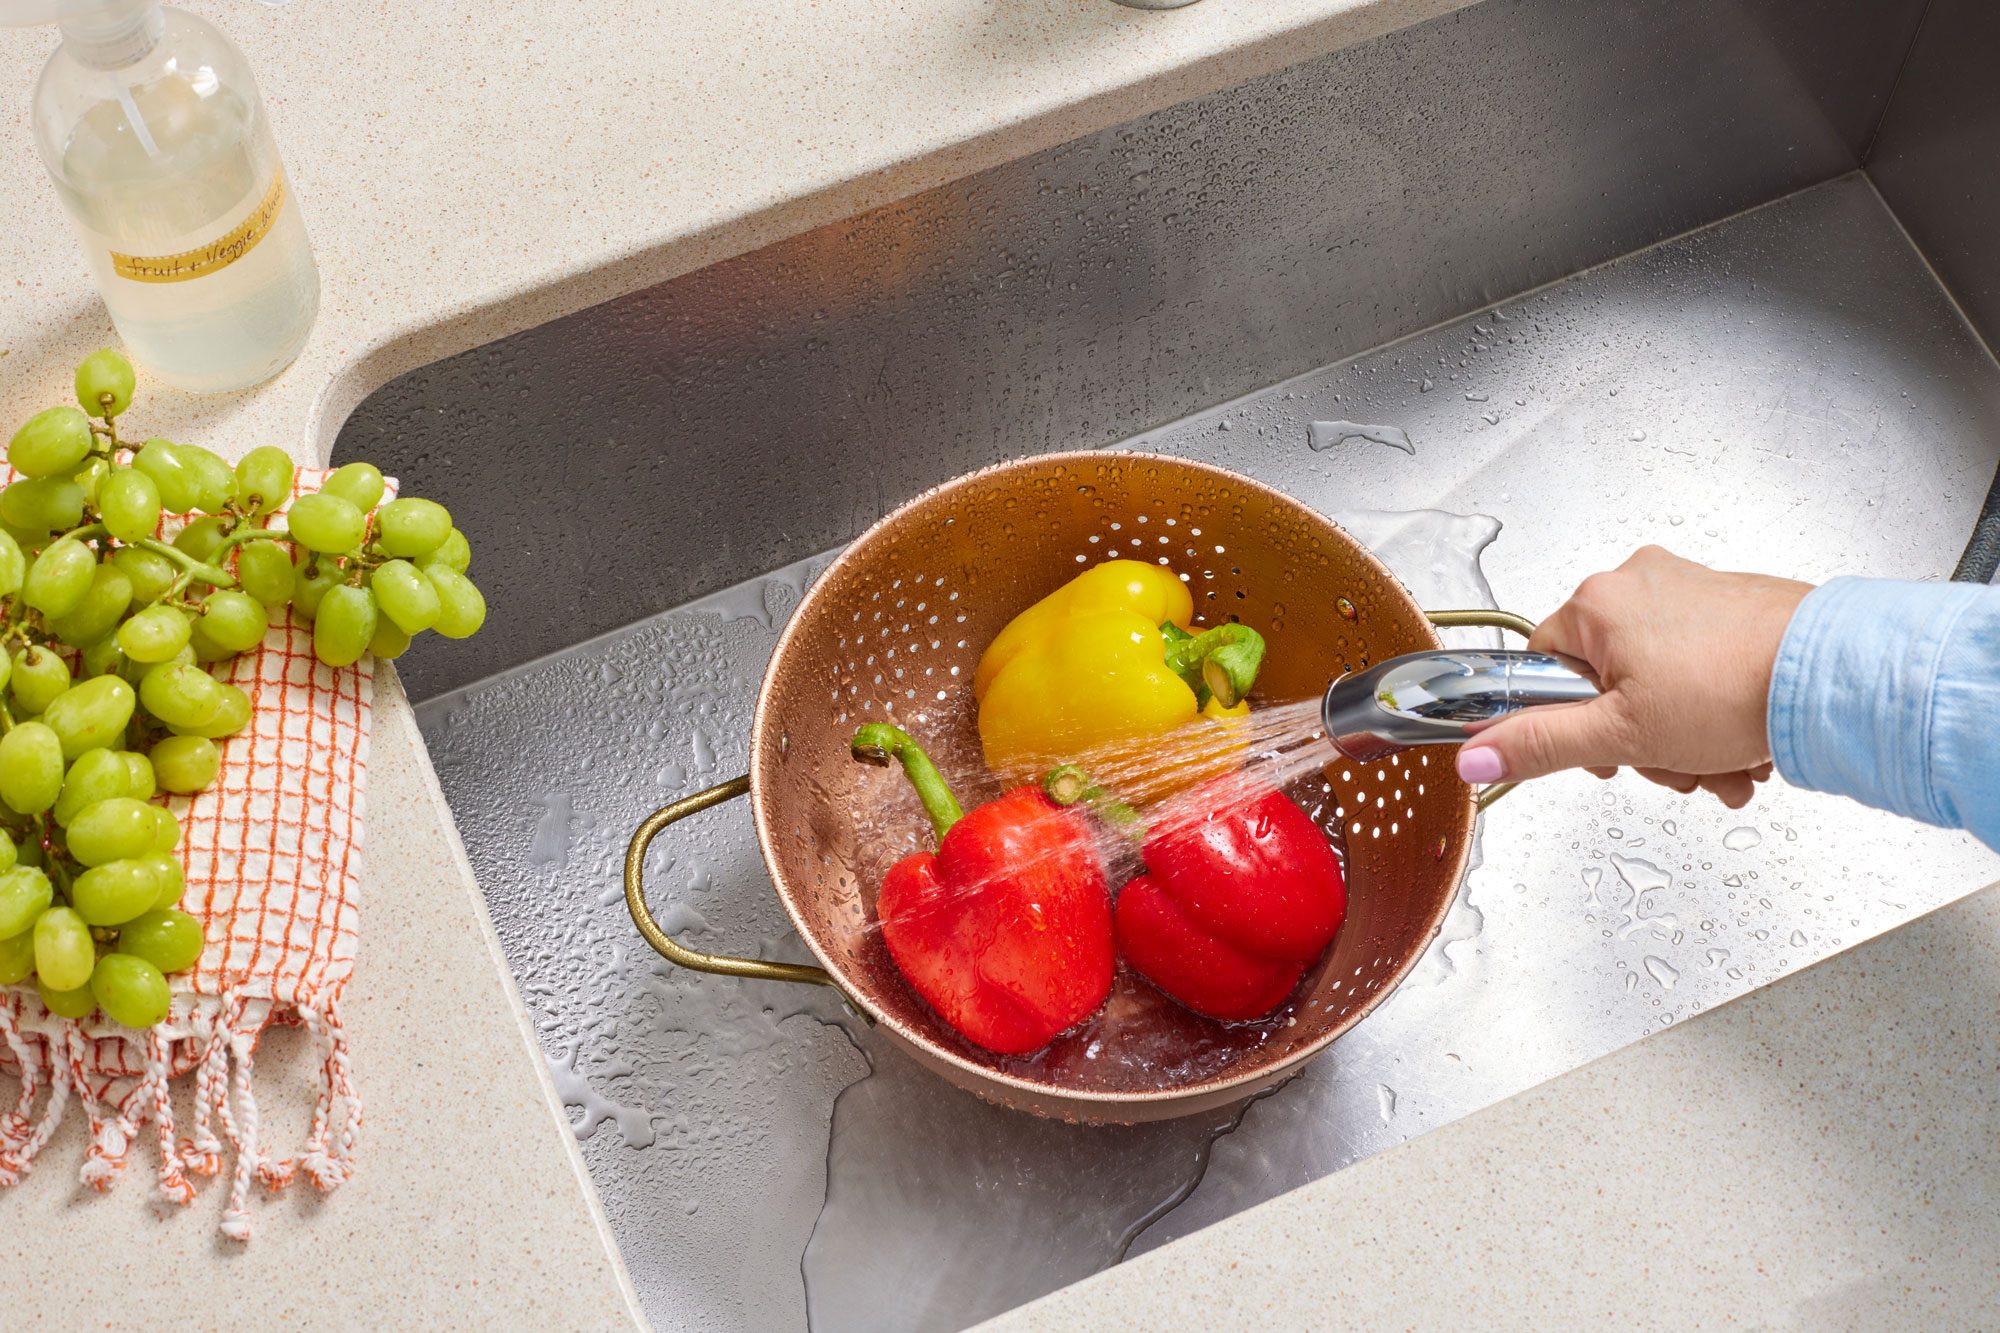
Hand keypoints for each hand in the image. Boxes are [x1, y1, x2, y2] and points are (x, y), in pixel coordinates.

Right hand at [1456, 546, 1812, 807]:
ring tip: (1719, 765)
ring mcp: (1692, 591)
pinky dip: (1716, 715)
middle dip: (1641, 742)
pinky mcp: (1735, 607)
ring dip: (1685, 741)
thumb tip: (1475, 756)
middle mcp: (1641, 583)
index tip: (1599, 749)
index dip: (1567, 721)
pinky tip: (1742, 747)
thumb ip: (1541, 745)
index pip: (1545, 667)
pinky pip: (1702, 669)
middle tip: (1671, 764)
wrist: (1834, 676)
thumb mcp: (1621, 735)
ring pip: (1658, 682)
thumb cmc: (1737, 688)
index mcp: (1598, 603)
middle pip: (1606, 681)